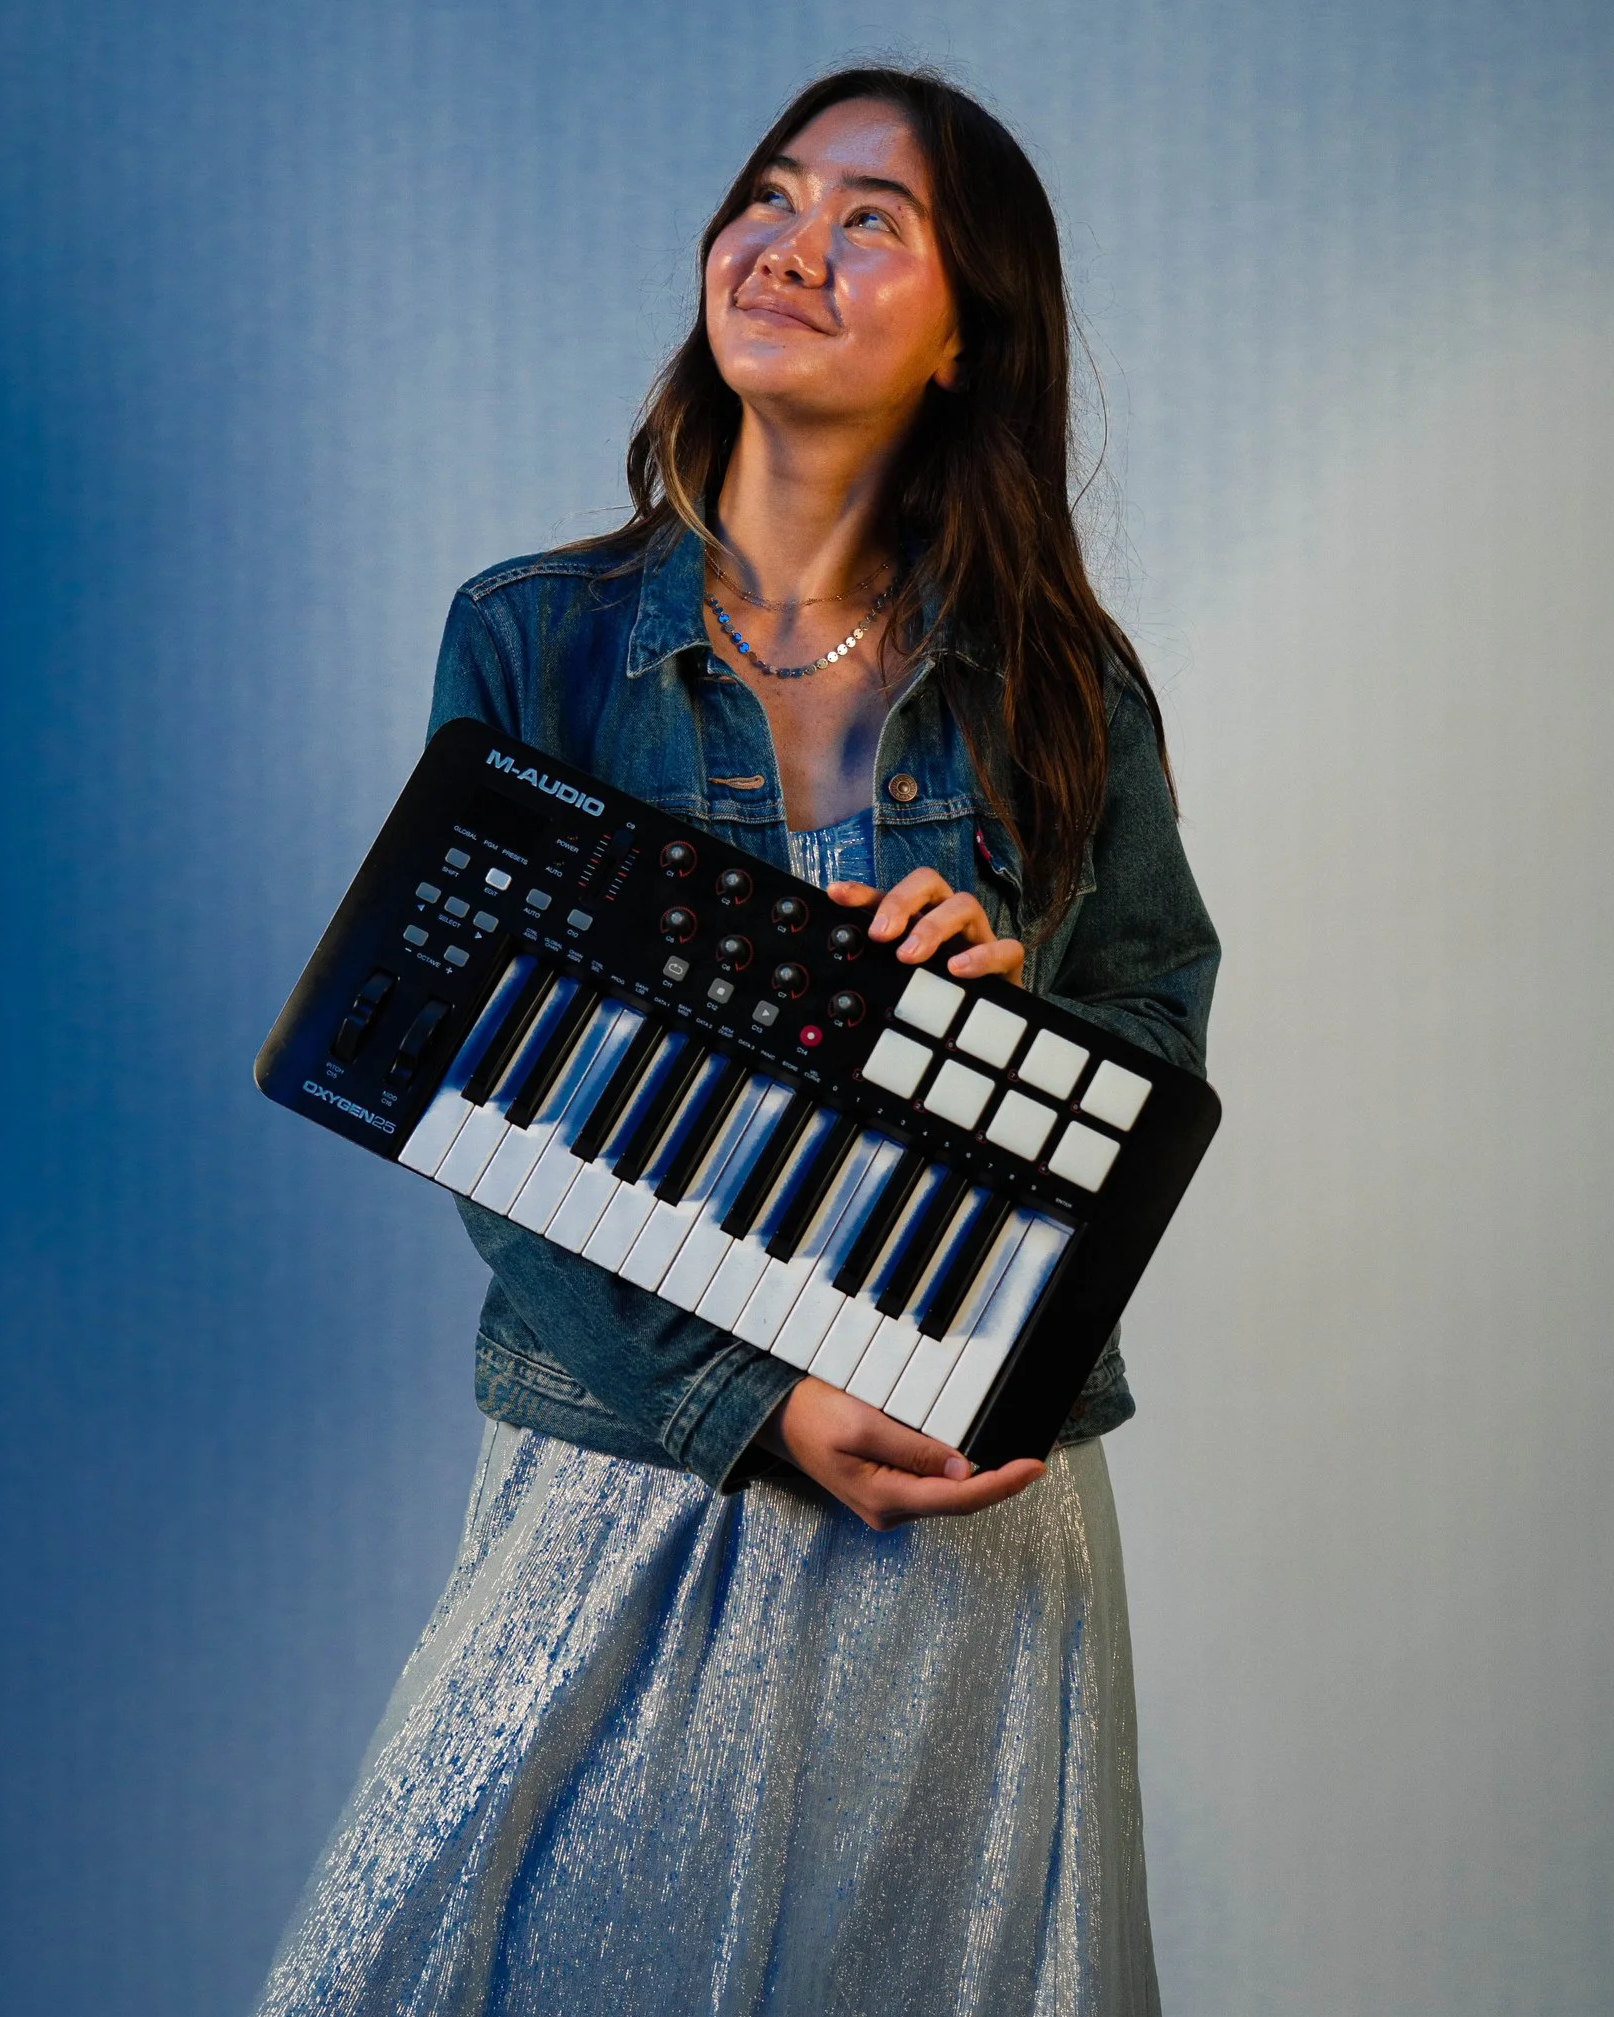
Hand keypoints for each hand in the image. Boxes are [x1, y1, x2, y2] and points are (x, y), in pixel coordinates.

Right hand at [758, 1377, 1044, 1530]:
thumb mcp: (864, 1424)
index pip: (959, 1499)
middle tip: (1034, 1462)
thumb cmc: (813, 1416)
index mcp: (884, 1498)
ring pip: (946, 1498)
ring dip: (980, 1482)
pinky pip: (930, 1489)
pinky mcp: (884, 1492)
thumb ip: (914, 1450)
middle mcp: (888, 1511)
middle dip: (998, 1484)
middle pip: (958, 1503)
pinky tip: (973, 1464)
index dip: (1002, 1485)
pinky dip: (957, 1477)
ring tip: (1013, 1462)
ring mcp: (885, 1505)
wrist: (776, 1418)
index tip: (1033, 1467)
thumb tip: (962, 1470)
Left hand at [827, 868, 1024, 986]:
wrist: (985, 1028)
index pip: (889, 893)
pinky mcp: (1005, 962)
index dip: (863, 892)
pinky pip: (1005, 947)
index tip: (836, 895)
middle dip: (901, 902)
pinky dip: (981, 955)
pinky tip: (957, 969)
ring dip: (934, 926)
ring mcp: (978, 936)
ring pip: (965, 904)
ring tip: (910, 956)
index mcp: (919, 918)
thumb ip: (874, 964)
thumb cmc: (939, 997)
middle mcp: (947, 918)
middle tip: (882, 935)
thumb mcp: (899, 980)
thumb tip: (839, 952)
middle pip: (929, 882)